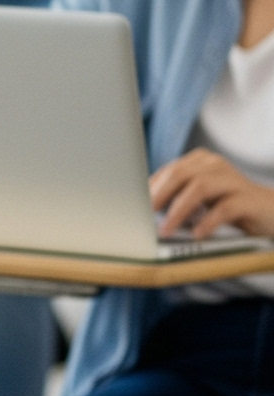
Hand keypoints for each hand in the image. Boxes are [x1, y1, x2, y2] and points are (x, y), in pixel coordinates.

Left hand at [150, 147, 273, 240]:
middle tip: (146, 216)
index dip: (150, 188)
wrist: (271, 212)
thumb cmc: (227, 206)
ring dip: (179, 210)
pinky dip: (207, 222)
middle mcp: (216, 166)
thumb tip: (142, 211)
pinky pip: (225, 208)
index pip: (168, 171)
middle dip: (160, 195)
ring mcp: (234, 181)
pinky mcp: (249, 199)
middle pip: (181, 174)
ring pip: (200, 187)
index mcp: (200, 161)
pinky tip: (197, 234)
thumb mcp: (198, 199)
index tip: (134, 206)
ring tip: (166, 230)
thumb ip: (175, 197)